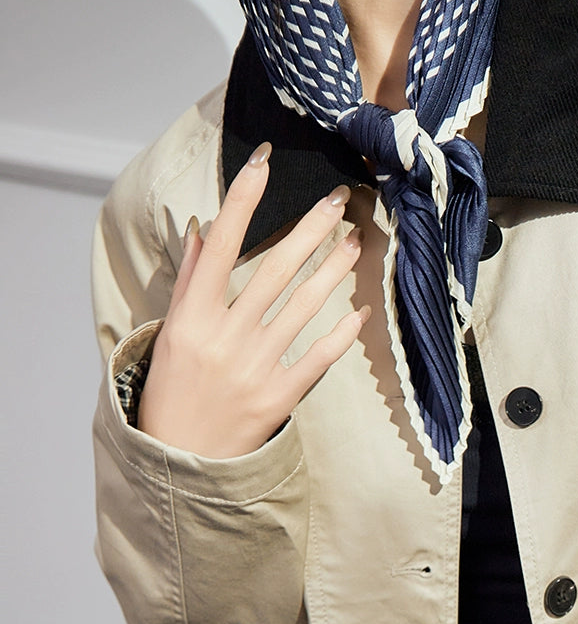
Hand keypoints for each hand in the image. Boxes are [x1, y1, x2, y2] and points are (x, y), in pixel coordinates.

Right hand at [137, 141, 370, 457]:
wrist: (182, 460)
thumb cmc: (174, 392)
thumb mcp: (171, 334)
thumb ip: (191, 283)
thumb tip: (203, 232)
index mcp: (192, 315)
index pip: (221, 244)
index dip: (244, 199)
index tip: (266, 163)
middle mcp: (224, 336)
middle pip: (275, 268)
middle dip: (311, 229)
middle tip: (340, 200)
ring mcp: (253, 367)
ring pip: (303, 306)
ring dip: (334, 270)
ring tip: (356, 242)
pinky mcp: (277, 397)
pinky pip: (318, 358)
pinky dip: (341, 333)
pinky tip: (360, 311)